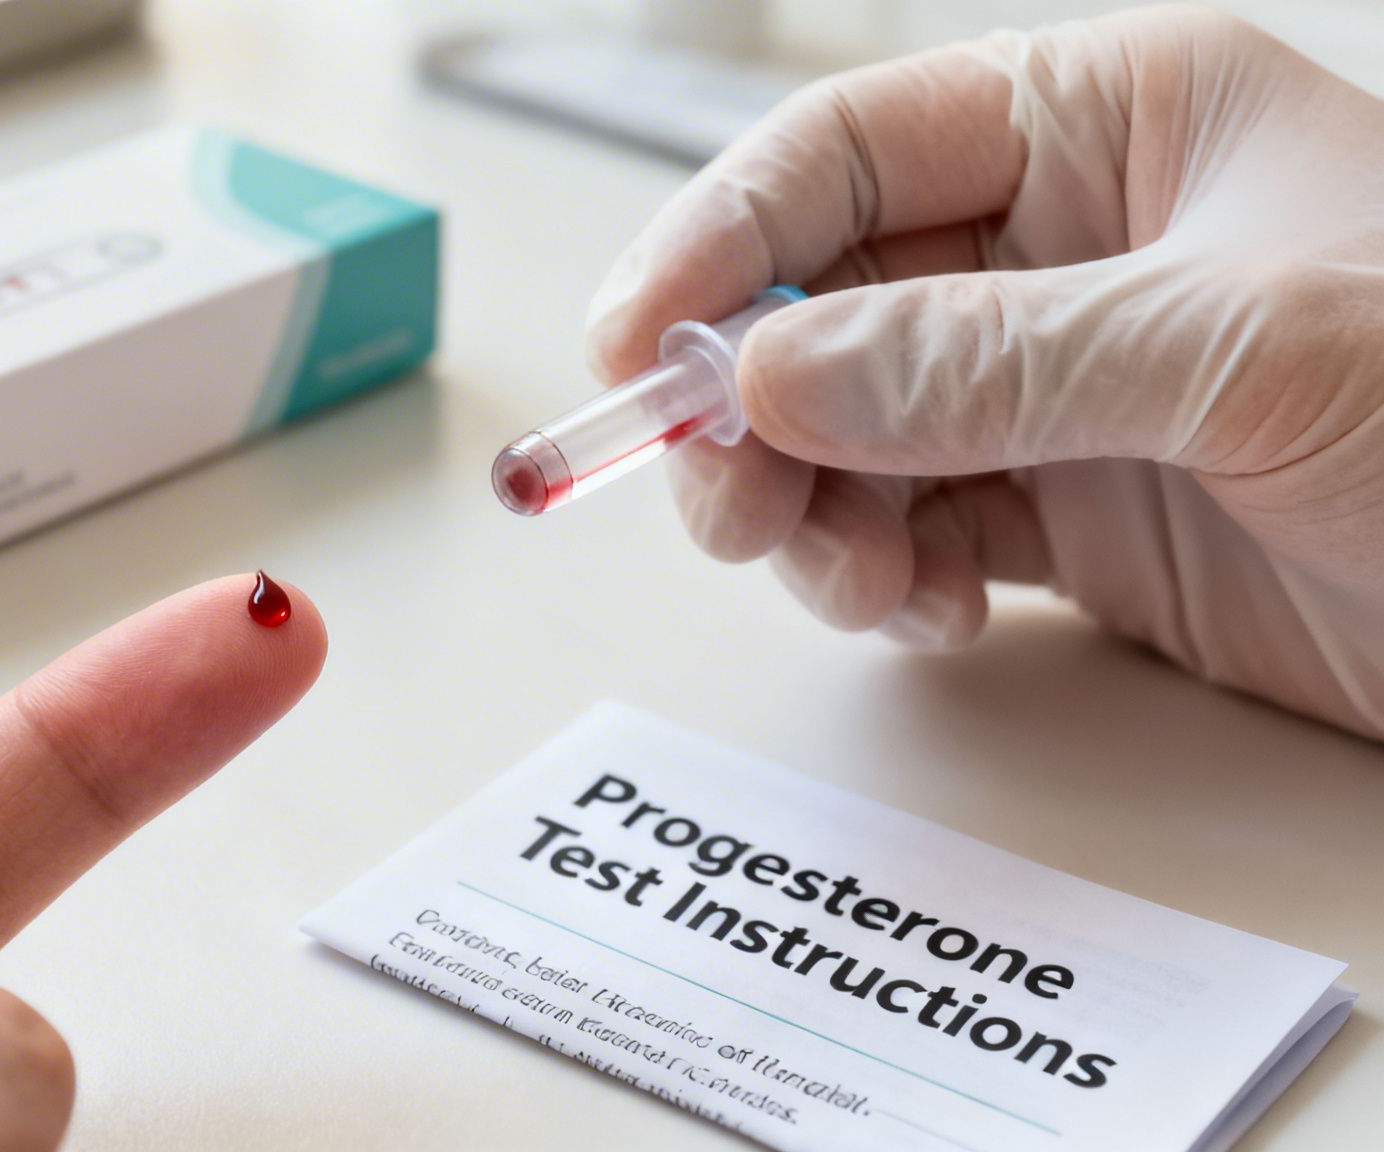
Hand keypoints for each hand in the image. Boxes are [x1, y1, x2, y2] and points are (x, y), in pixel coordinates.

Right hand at [586, 6, 1383, 738]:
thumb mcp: (1240, 348)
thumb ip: (989, 358)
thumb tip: (771, 376)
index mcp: (1109, 124)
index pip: (850, 152)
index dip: (720, 240)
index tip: (639, 344)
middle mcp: (1063, 247)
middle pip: (818, 302)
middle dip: (748, 405)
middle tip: (722, 501)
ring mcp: (1058, 386)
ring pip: (844, 432)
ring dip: (805, 511)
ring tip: (843, 578)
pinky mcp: (1072, 509)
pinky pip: (911, 526)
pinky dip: (881, 575)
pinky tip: (924, 611)